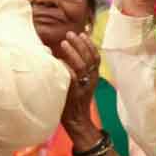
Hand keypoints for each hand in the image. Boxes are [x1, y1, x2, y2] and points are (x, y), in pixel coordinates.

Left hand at [57, 31, 101, 145]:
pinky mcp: (73, 94)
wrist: (77, 122)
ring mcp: (83, 87)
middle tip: (70, 34)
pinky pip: (72, 78)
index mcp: (94, 77)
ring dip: (73, 52)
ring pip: (81, 66)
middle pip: (89, 58)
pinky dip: (66, 68)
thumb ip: (76, 69)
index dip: (90, 44)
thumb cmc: (74, 100)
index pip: (96, 57)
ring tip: (63, 43)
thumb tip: (65, 51)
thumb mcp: (80, 83)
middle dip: (80, 44)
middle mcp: (91, 81)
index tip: (83, 33)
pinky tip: (59, 60)